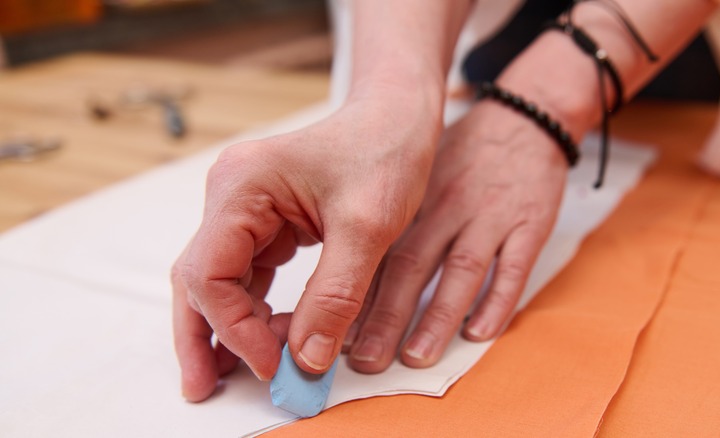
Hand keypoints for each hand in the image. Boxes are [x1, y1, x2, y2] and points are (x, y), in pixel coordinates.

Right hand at [171, 99, 439, 400]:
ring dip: (230, 328)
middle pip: (198, 278)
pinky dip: (256, 310)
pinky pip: (249, 274)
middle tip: (204, 389)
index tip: (274, 365)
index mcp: (242, 186)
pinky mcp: (266, 221)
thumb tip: (306, 361)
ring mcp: (246, 209)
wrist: (398, 119)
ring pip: (220, 280)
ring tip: (241, 375)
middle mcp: (231, 196)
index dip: (234, 328)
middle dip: (202, 336)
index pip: (210, 272)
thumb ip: (334, 297)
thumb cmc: (384, 153)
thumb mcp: (367, 228)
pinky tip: (271, 339)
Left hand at [345, 100, 568, 372]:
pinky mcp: (529, 223)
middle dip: (385, 317)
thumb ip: (393, 221)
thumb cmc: (462, 155)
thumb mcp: (418, 173)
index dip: (356, 297)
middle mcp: (445, 208)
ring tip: (415, 357)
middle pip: (410, 266)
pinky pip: (514, 267)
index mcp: (412, 198)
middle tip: (364, 360)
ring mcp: (489, 216)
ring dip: (437, 316)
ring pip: (459, 272)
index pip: (378, 252)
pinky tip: (480, 333)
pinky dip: (498, 301)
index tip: (336, 335)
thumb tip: (355, 277)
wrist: (523, 118)